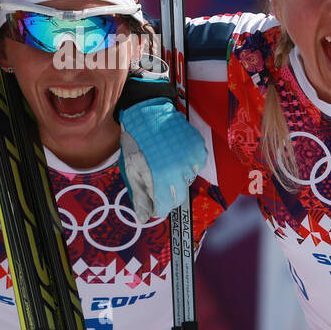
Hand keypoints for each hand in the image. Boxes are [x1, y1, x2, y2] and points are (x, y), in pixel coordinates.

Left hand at [117, 98, 206, 219]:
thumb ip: (139, 195)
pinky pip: (196, 165)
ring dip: (178, 178)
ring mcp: (192, 158)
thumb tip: (144, 218)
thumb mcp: (131, 169)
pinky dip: (188, 164)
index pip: (165, 207)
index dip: (157, 207)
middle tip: (158, 181)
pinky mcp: (199, 148)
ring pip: (188, 181)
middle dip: (168, 194)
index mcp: (161, 177)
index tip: (153, 202)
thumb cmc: (136, 141)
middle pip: (179, 198)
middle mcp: (180, 170)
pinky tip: (176, 154)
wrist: (147, 112)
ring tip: (165, 162)